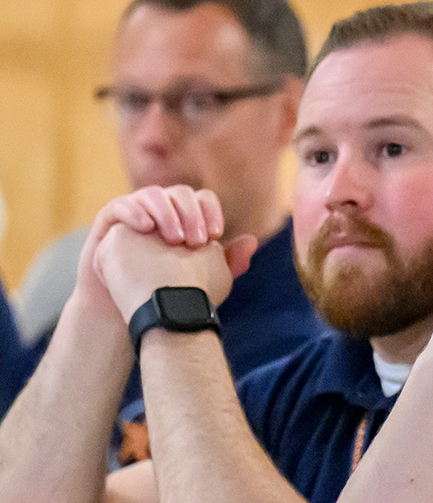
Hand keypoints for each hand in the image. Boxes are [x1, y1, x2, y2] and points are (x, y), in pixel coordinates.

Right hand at [88, 186, 257, 321]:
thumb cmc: (167, 291)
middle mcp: (162, 208)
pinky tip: (146, 228)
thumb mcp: (202, 278)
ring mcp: (136, 211)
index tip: (216, 237)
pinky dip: (134, 211)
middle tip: (197, 240)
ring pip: (152, 195)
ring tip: (174, 239)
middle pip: (181, 193)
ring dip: (166, 212)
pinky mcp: (110, 220)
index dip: (211, 212)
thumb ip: (227, 262)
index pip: (203, 199)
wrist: (124, 309)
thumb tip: (253, 241)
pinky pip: (120, 205)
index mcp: (186, 216)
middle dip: (191, 213)